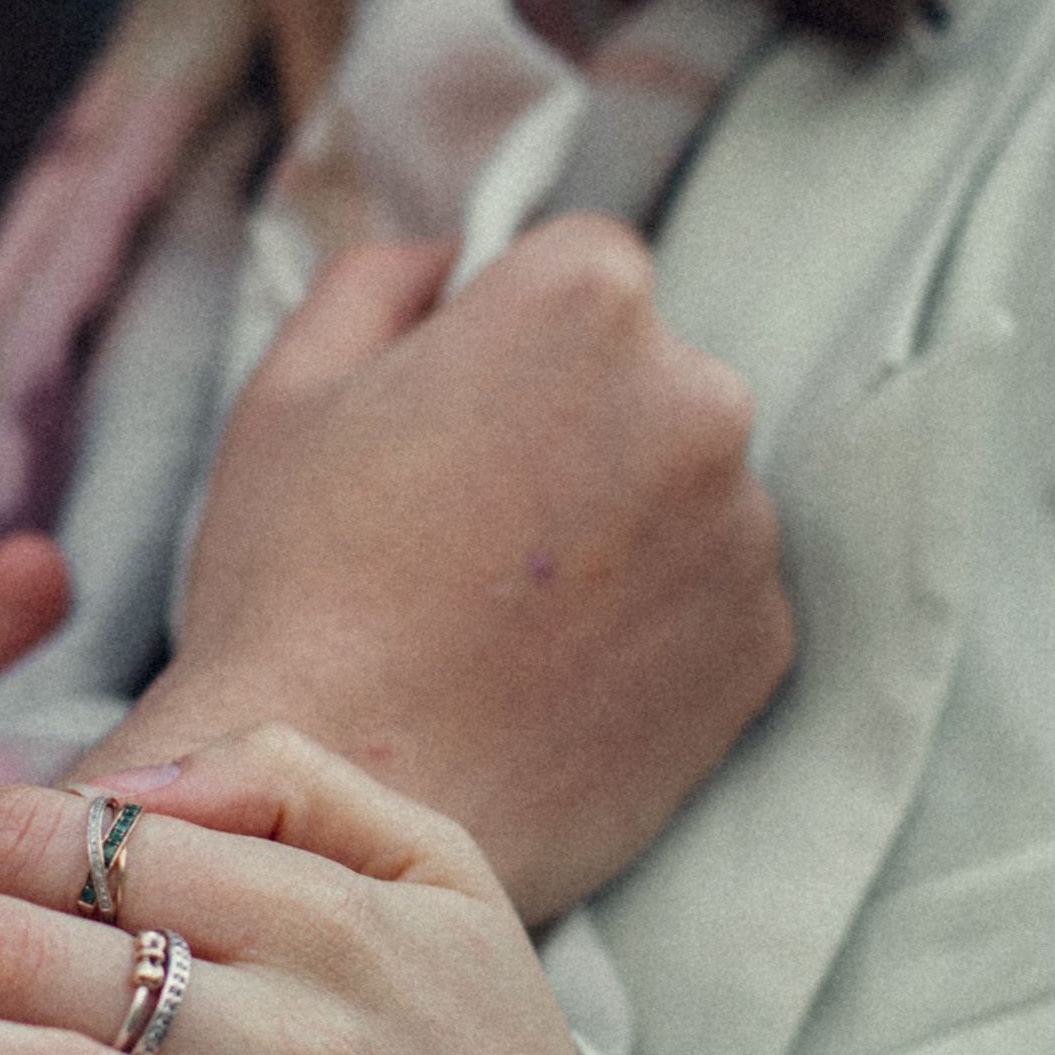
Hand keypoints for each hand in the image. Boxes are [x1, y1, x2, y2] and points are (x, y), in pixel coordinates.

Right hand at [107, 218, 791, 920]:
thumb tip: (448, 255)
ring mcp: (744, 528)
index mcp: (585, 301)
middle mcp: (699, 395)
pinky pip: (714, 595)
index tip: (456, 417)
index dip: (509, 338)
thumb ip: (381, 278)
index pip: (584, 266)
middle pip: (649, 374)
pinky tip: (554, 671)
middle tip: (468, 525)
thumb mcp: (291, 388)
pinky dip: (655, 621)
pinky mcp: (763, 644)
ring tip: (505, 615)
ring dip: (623, 524)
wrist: (348, 799)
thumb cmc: (296, 588)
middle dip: (577, 425)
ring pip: (687, 487)